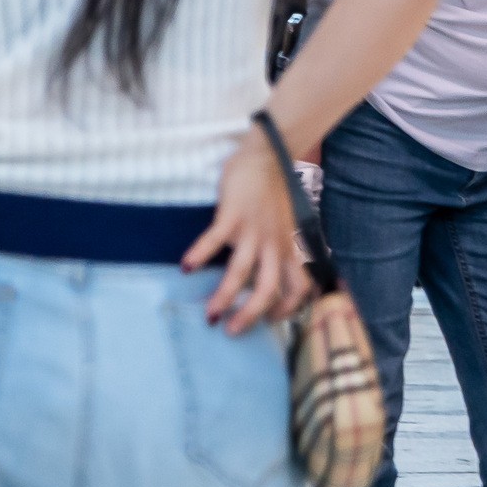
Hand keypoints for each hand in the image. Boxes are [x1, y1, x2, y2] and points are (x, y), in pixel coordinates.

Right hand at [184, 135, 312, 334]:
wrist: (267, 157)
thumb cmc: (274, 195)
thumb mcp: (287, 226)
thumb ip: (281, 249)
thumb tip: (269, 277)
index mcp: (289, 247)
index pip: (299, 286)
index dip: (289, 309)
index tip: (271, 321)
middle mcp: (274, 243)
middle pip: (268, 288)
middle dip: (250, 314)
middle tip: (231, 330)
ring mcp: (254, 229)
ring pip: (241, 271)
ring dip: (224, 295)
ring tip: (210, 313)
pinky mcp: (233, 214)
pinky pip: (215, 240)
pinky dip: (200, 254)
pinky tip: (186, 266)